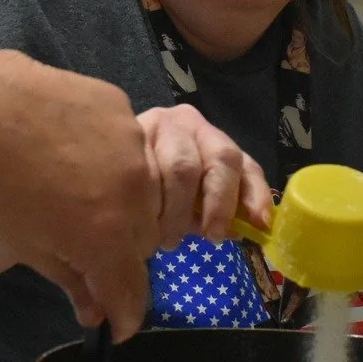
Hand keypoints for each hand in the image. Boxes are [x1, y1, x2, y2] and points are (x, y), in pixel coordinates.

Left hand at [0, 49, 158, 337]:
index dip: (125, 313)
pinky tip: (71, 152)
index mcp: (106, 233)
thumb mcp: (22, 244)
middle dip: (121, 255)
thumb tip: (98, 312)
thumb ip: (71, 278)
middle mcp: (132, 189)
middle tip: (84, 249)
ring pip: (145, 191)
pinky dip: (112, 160)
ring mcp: (130, 141)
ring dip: (124, 205)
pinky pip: (130, 146)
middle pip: (144, 241)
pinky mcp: (117, 105)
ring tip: (77, 195)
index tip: (117, 326)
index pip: (133, 289)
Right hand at [136, 104, 270, 247]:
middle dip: (219, 205)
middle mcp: (190, 123)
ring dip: (178, 212)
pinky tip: (142, 219)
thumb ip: (216, 213)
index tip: (259, 224)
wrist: (103, 163)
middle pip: (220, 159)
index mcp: (215, 141)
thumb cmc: (157, 192)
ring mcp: (160, 123)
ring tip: (164, 238)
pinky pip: (149, 171)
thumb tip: (238, 232)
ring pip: (182, 168)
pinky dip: (150, 203)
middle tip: (208, 237)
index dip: (255, 194)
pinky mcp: (130, 132)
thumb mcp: (192, 203)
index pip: (244, 163)